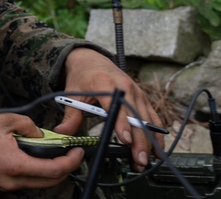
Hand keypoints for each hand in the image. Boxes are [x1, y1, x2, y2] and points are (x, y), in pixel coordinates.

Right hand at [0, 112, 82, 191]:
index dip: (71, 162)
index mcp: (16, 164)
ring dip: (49, 170)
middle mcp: (13, 180)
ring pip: (38, 183)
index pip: (54, 170)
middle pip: (50, 181)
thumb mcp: (2, 119)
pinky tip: (31, 155)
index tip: (78, 151)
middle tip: (70, 153)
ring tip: (50, 151)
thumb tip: (39, 133)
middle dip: (65, 168)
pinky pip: (24, 181)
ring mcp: (6, 184)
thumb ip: (27, 125)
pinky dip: (34, 170)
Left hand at [55, 48, 163, 170]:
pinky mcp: (142, 97)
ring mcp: (136, 92)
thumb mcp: (73, 93)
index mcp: (104, 84)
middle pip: (135, 116)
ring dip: (149, 141)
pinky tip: (158, 149)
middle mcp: (124, 87)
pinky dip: (156, 133)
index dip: (121, 124)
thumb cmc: (82, 76)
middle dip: (139, 140)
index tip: (125, 140)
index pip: (116, 106)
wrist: (91, 59)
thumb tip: (62, 132)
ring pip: (146, 119)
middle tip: (138, 160)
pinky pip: (152, 116)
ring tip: (146, 160)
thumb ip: (71, 115)